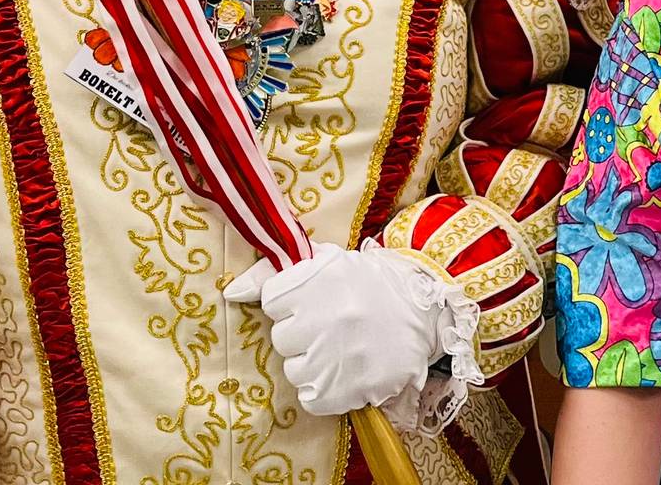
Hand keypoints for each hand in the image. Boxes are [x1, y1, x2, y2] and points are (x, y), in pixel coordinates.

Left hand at [229, 246, 459, 417]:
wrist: (428, 310)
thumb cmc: (371, 284)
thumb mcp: (326, 262)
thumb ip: (274, 273)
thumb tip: (232, 292)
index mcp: (317, 281)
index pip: (272, 302)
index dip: (292, 303)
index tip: (316, 301)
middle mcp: (325, 319)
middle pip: (283, 338)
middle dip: (303, 333)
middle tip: (332, 325)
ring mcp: (338, 356)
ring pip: (295, 370)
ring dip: (313, 362)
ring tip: (341, 348)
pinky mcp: (351, 388)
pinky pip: (312, 397)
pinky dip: (325, 390)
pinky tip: (345, 371)